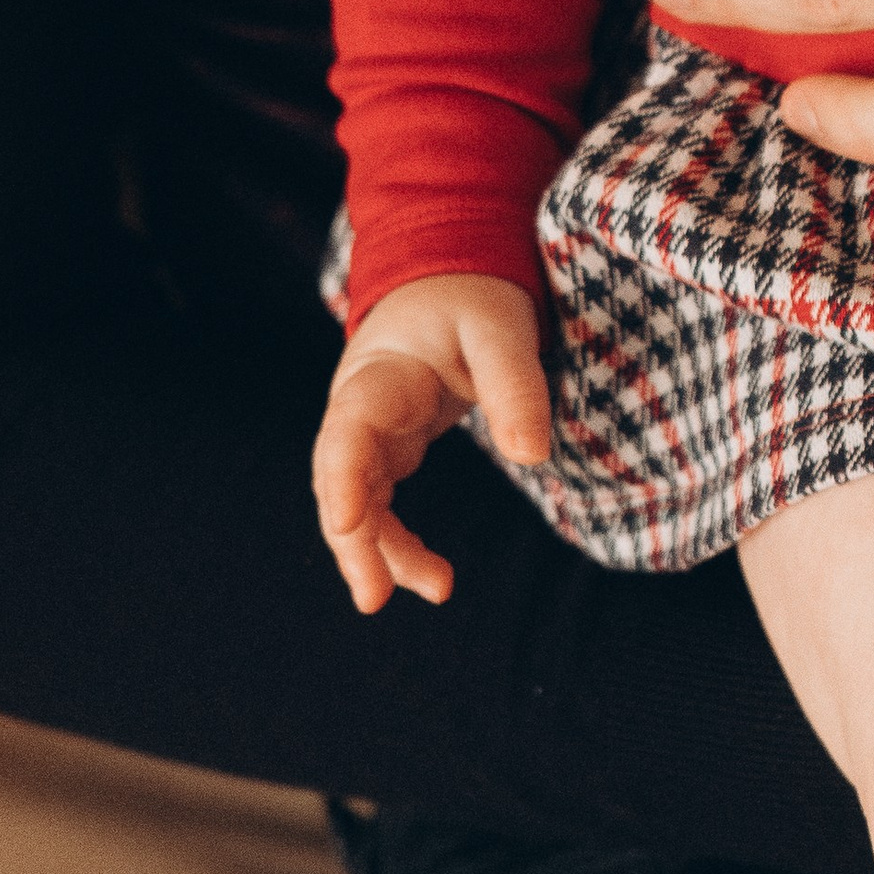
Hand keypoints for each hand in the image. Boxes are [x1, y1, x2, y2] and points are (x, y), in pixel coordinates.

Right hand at [312, 275, 552, 612]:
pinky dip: (396, 542)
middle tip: (376, 597)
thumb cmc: (472, 297)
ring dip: (381, 552)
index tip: (347, 523)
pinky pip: (380, 503)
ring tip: (435, 589)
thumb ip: (515, 385)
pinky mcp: (388, 447)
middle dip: (354, 540)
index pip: (349, 429)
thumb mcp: (503, 328)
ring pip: (357, 501)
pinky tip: (429, 574)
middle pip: (340, 479)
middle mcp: (360, 407)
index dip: (342, 477)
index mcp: (381, 373)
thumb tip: (532, 456)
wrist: (447, 276)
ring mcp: (369, 431)